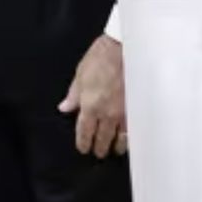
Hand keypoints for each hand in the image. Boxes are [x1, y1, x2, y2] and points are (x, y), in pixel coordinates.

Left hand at [59, 35, 125, 157]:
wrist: (123, 49)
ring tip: (114, 149)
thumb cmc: (99, 59)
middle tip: (98, 152)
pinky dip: (130, 138)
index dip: (83, 143)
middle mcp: (107, 114)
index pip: (85, 132)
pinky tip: (129, 140)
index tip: (83, 148)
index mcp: (90, 106)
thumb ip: (73, 95)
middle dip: (99, 148)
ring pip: (121, 139)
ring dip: (116, 146)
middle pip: (103, 139)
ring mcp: (124, 113)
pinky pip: (133, 130)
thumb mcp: (80, 75)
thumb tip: (65, 108)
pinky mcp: (136, 109)